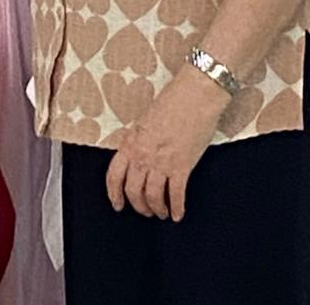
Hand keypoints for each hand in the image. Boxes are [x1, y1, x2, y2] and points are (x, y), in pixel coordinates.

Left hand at [105, 66, 228, 220]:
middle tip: (145, 211)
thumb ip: (139, 140)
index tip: (117, 204)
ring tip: (161, 213)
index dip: (114, 194)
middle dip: (138, 206)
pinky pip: (176, 195)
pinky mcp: (182, 167)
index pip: (114, 175)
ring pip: (152, 197)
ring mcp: (162, 162)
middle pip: (133, 191)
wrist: (195, 95)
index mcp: (131, 141)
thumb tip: (138, 156)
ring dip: (156, 209)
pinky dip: (177, 208)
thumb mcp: (145, 120)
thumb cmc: (173, 101)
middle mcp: (143, 155)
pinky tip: (178, 213)